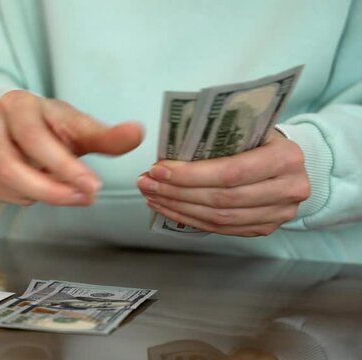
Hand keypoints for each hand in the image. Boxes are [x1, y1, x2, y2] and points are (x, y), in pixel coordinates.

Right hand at [0, 90, 142, 205]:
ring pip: (8, 182)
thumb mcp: (78, 127)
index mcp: (19, 105)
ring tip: (70, 192)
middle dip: (53, 188)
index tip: (94, 186)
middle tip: (87, 197)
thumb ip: (107, 135)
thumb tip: (138, 133)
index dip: (65, 166)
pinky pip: (3, 195)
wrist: (13, 125)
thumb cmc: (49, 126)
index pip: (37, 138)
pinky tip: (42, 187)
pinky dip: (28, 197)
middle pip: (13, 166)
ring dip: (43, 193)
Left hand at [137, 131, 309, 236]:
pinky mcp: (265, 228)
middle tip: (147, 182)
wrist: (292, 161)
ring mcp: (279, 214)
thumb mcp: (249, 127)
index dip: (190, 175)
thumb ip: (220, 137)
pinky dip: (189, 218)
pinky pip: (221, 228)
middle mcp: (289, 189)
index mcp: (286, 157)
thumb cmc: (262, 138)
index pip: (231, 172)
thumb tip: (170, 146)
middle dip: (177, 191)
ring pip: (219, 217)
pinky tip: (168, 207)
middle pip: (222, 198)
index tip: (158, 168)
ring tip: (152, 194)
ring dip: (178, 207)